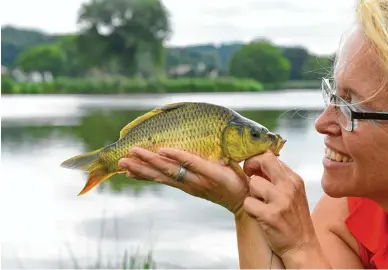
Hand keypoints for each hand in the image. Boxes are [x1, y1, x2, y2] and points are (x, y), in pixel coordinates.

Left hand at [118, 147, 248, 213]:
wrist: (239, 202)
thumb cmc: (240, 180)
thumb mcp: (236, 168)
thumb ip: (224, 158)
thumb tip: (218, 143)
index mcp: (212, 174)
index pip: (192, 163)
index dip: (176, 155)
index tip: (161, 149)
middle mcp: (197, 182)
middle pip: (170, 171)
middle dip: (149, 161)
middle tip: (130, 152)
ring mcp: (188, 186)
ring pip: (161, 177)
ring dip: (141, 169)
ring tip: (123, 162)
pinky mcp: (184, 187)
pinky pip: (162, 181)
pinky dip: (145, 176)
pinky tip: (131, 172)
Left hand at [242, 151, 318, 260]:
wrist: (302, 246)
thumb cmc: (295, 221)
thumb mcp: (293, 193)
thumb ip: (279, 178)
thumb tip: (260, 163)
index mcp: (294, 179)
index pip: (271, 156)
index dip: (257, 160)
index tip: (253, 169)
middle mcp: (289, 186)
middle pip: (264, 160)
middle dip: (250, 166)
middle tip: (248, 176)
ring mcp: (281, 200)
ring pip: (253, 183)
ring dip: (251, 194)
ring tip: (260, 204)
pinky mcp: (271, 215)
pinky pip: (248, 203)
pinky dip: (250, 209)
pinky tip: (259, 215)